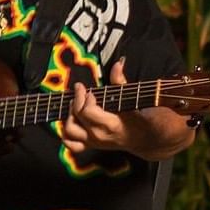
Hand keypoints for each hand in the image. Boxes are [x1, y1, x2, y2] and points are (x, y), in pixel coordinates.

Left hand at [60, 59, 194, 159]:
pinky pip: (71, 144)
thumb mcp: (132, 98)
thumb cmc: (138, 117)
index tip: (88, 89)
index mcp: (110, 124)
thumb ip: (122, 82)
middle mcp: (99, 135)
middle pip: (76, 117)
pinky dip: (65, 134)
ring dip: (68, 116)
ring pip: (68, 132)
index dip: (85, 97)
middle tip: (80, 90)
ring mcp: (93, 142)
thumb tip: (118, 64)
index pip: (87, 111)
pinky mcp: (90, 145)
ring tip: (75, 104)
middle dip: (76, 100)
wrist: (143, 139)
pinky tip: (70, 121)